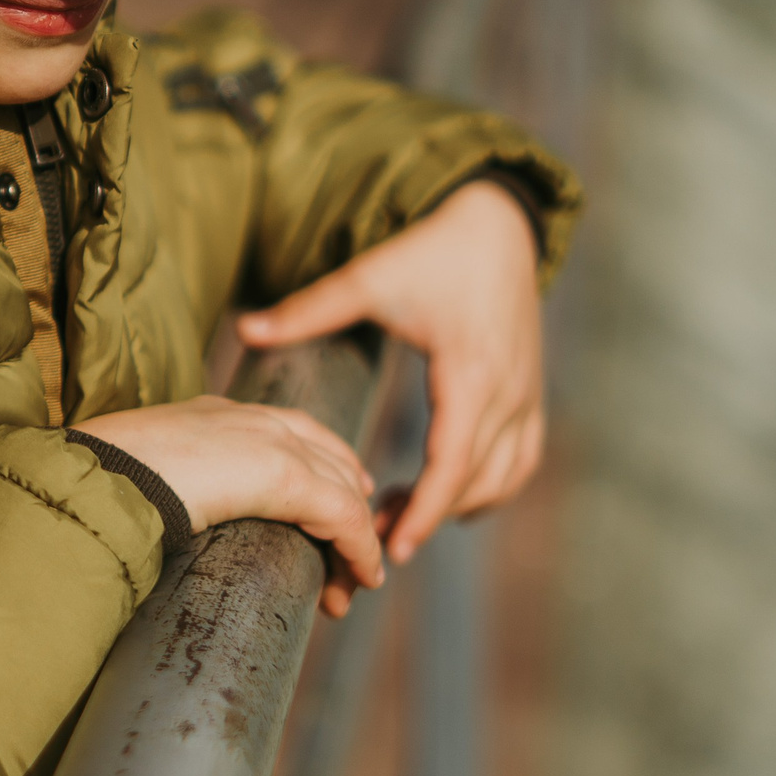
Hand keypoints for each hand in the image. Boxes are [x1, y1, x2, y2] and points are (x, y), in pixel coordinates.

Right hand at [73, 398, 385, 616]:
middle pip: (329, 457)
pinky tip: (362, 577)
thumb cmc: (100, 486)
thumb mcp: (144, 478)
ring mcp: (271, 441)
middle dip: (348, 508)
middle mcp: (251, 418)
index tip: (331, 511)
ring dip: (355, 542)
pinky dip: (360, 550)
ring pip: (343, 490)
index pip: (291, 431)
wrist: (96, 479)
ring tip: (350, 586)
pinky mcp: (285, 475)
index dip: (321, 469)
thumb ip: (170, 488)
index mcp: (215, 414)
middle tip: (349, 558)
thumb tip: (162, 526)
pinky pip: (345, 517)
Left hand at [235, 178, 542, 564]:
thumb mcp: (369, 278)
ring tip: (402, 512)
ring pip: (504, 477)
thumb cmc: (432, 251)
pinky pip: (521, 459)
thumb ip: (308, 310)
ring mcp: (527, 395)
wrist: (497, 225)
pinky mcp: (531, 392)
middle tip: (375, 535)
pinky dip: (489, 485)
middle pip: (476, 482)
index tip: (393, 549)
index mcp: (469, 373)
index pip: (451, 465)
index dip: (425, 513)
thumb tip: (244, 329)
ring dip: (459, 504)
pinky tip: (448, 491)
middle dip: (430, 517)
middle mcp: (507, 392)